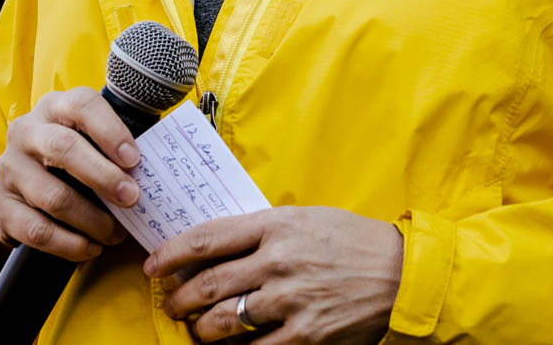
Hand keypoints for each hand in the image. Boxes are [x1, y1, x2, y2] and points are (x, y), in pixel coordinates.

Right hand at [0, 86, 140, 260]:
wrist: (21, 183)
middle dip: (104, 177)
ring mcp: (9, 169)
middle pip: (64, 149)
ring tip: (115, 232)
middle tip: (132, 198)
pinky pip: (36, 230)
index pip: (82, 106)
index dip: (110, 131)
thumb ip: (115, 145)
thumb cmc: (73, 154)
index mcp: (55, 106)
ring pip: (53, 196)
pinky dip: (69, 244)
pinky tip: (90, 247)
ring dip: (91, 219)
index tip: (135, 158)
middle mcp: (26, 131)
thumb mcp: (90, 137)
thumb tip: (153, 169)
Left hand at [144, 205, 402, 342]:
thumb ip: (266, 230)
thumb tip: (221, 245)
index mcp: (277, 225)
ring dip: (200, 329)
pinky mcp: (302, 336)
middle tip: (172, 303)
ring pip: (221, 322)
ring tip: (198, 328)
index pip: (209, 238)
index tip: (154, 264)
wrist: (397, 273)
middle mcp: (277, 260)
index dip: (172, 253)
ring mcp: (289, 300)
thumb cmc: (351, 240)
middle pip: (207, 284)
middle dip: (180, 298)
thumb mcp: (307, 219)